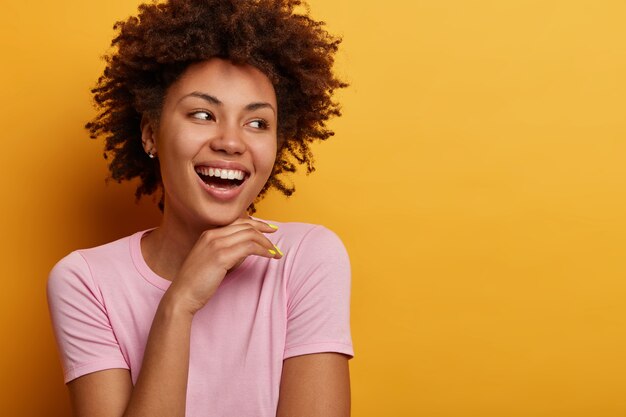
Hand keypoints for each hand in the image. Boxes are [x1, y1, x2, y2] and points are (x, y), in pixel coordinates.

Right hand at [164, 218, 280, 314]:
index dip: (256, 223)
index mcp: (208, 234)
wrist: (182, 295)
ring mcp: (216, 244)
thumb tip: (246, 250)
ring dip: (266, 243)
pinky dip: (263, 251)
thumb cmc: (196, 282)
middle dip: (264, 228)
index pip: (238, 221)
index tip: (268, 228)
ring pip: (250, 235)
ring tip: (276, 252)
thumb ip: (226, 251)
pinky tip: (270, 257)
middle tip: (276, 235)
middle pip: (246, 225)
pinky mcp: (221, 256)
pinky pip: (250, 247)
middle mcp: (212, 235)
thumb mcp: (211, 260)